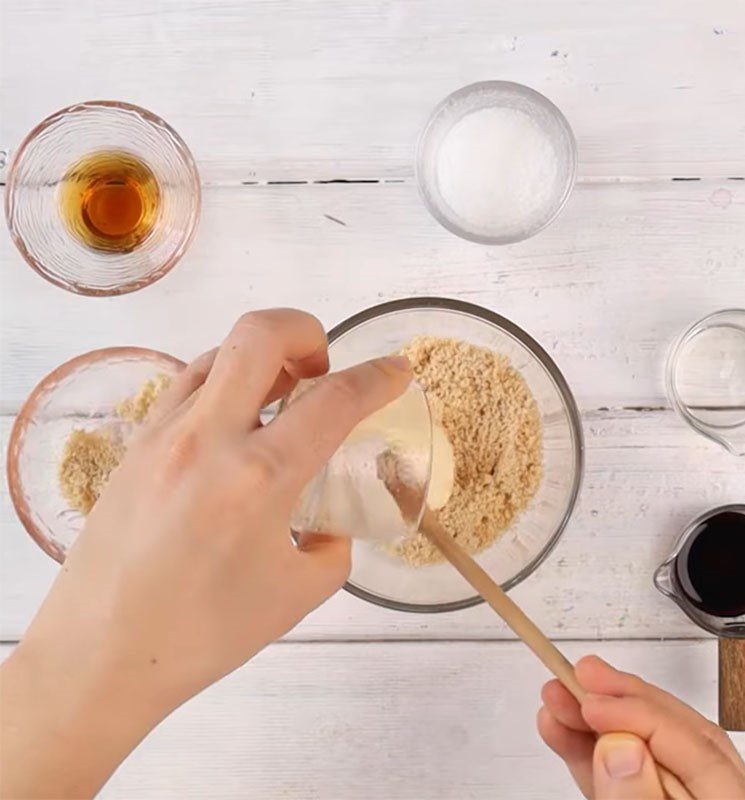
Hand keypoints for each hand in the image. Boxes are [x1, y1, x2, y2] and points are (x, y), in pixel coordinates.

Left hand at [0, 309, 411, 798]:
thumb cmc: (203, 634)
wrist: (99, 655)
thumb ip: (331, 547)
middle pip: (261, 335)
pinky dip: (225, 384)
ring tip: (280, 399)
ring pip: (220, 353)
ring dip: (263, 359)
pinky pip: (188, 386)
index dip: (378, 377)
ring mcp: (164, 434)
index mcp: (259, 478)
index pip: (334, 401)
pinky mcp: (136, 443)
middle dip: (308, 332)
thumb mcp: (296, 596)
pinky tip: (234, 425)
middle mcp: (209, 438)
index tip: (396, 370)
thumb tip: (327, 524)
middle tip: (322, 371)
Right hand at [537, 656, 744, 799]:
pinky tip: (558, 730)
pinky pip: (623, 778)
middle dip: (620, 703)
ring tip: (553, 698)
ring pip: (644, 754)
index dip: (641, 716)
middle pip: (676, 739)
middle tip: (576, 673)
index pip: (700, 751)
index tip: (590, 702)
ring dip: (593, 724)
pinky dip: (588, 754)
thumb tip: (619, 746)